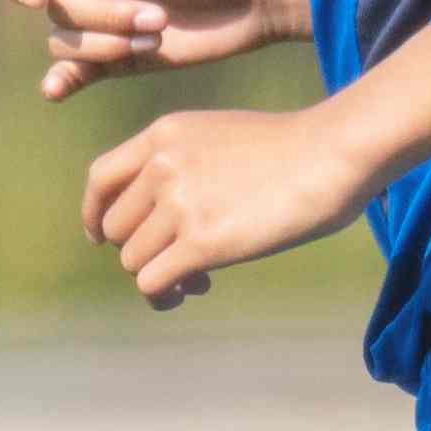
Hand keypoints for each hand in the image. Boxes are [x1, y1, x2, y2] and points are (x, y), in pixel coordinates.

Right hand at [4, 0, 286, 99]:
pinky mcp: (120, 55)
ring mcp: (103, 19)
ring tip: (159, 32)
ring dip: (111, 43)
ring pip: (68, 43)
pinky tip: (55, 91)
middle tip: (158, 13)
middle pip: (56, 9)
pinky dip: (64, 80)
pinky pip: (76, 71)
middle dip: (105, 17)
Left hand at [79, 99, 373, 308]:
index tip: (104, 237)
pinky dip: (165, 295)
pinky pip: (153, 283)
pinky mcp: (201, 242)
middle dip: (141, 249)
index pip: (101, 178)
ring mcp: (179, 203)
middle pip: (117, 228)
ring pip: (133, 261)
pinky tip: (195, 290)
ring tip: (196, 280)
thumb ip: (186, 163)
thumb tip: (169, 213)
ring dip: (159, 276)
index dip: (97, 213)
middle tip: (179, 261)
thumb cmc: (296, 149)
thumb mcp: (223, 136)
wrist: (333, 153)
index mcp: (164, 135)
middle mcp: (161, 166)